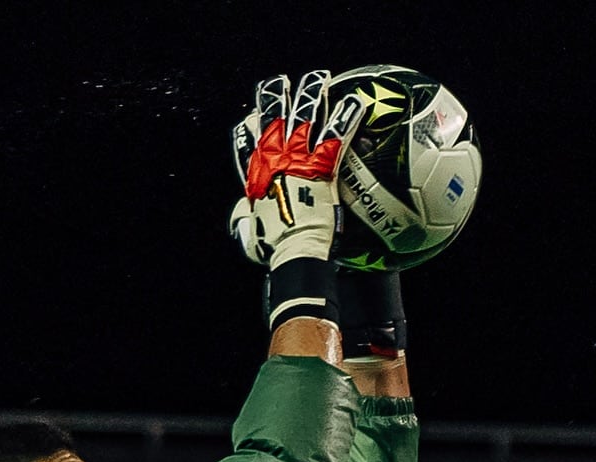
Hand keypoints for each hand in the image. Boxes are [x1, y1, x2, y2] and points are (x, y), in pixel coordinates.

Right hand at [229, 71, 365, 270]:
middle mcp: (276, 160)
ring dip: (311, 94)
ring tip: (318, 78)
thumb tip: (241, 217)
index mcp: (257, 175)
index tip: (252, 116)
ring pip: (304, 117)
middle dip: (276, 96)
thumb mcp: (248, 235)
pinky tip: (355, 101)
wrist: (295, 250)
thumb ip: (242, 220)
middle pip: (273, 117)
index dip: (249, 126)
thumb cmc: (272, 247)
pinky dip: (346, 116)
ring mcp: (299, 160)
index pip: (247, 141)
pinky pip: (336, 134)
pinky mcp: (323, 166)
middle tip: (281, 82)